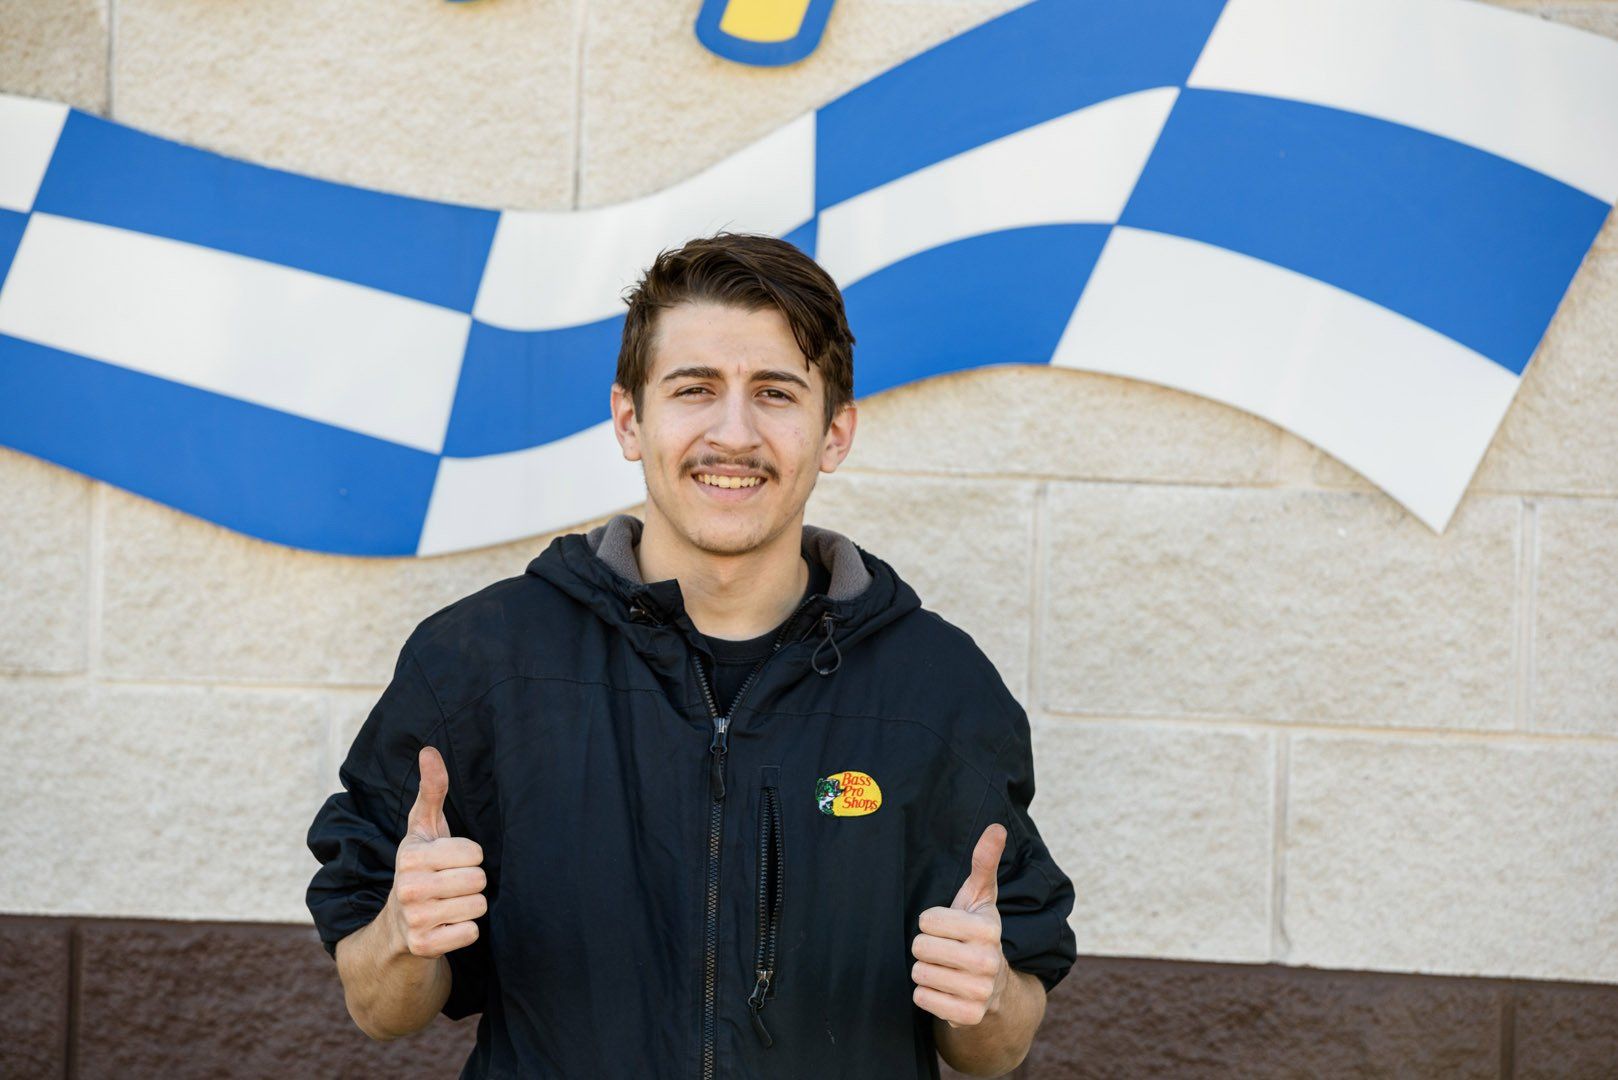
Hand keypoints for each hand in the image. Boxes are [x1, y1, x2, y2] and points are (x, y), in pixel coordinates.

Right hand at [385, 746, 485, 958]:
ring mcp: (414, 919)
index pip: (475, 853)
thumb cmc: (420, 869)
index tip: (449, 863)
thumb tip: (429, 750)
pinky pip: (471, 932)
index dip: (469, 857)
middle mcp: (408, 887)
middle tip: (449, 886)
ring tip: (448, 905)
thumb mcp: (423, 830)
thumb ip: (432, 791)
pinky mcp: (424, 946)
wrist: (395, 929)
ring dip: (470, 906)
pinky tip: (446, 927)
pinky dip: (465, 931)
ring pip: (478, 906)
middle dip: (471, 882)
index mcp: (410, 855)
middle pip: (478, 879)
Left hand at [911, 822, 1009, 1027]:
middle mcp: (988, 961)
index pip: (927, 920)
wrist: (995, 989)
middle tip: (943, 950)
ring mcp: (980, 992)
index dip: (931, 922)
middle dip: (925, 948)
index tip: (947, 927)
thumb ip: (984, 862)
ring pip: (919, 974)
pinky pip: (922, 1000)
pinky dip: (926, 995)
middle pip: (920, 947)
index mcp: (989, 928)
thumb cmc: (978, 934)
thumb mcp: (981, 898)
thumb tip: (996, 827)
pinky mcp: (967, 1016)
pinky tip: (943, 990)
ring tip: (944, 969)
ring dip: (925, 972)